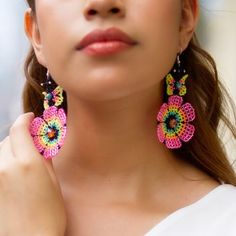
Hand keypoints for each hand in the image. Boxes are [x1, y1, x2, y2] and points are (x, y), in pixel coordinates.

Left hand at [0, 113, 66, 235]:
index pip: (20, 130)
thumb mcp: (53, 182)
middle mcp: (5, 167)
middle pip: (7, 139)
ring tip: (22, 160)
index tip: (30, 117)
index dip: (25, 119)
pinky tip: (12, 172)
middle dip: (19, 136)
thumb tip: (41, 144)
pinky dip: (4, 162)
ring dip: (10, 149)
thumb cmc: (48, 214)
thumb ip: (45, 159)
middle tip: (31, 142)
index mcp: (27, 164)